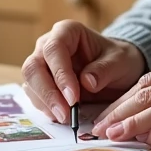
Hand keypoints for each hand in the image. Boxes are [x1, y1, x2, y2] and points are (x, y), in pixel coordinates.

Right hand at [22, 20, 146, 124]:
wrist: (116, 69)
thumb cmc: (117, 59)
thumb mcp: (120, 62)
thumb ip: (104, 70)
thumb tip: (86, 82)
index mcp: (67, 31)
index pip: (54, 49)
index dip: (60, 74)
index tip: (73, 97)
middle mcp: (48, 45)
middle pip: (34, 67)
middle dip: (48, 93)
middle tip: (65, 114)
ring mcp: (42, 63)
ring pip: (30, 83)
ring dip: (45, 103)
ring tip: (66, 118)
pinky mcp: (41, 82)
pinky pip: (35, 95)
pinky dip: (46, 108)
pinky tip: (61, 116)